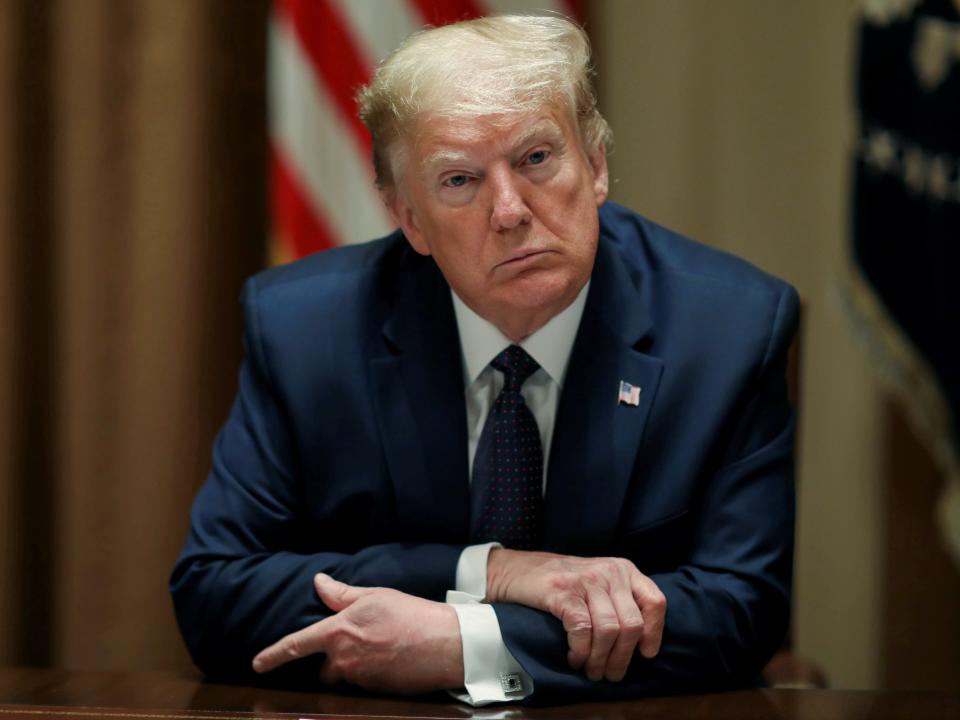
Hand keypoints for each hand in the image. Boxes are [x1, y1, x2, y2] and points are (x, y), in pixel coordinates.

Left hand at [253, 574, 463, 693]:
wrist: (445, 644)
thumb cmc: (411, 614)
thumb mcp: (375, 596)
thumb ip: (341, 595)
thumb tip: (319, 582)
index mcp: (338, 632)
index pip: (296, 644)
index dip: (273, 655)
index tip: (257, 664)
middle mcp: (343, 659)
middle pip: (324, 667)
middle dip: (333, 659)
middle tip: (359, 640)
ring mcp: (359, 678)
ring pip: (345, 674)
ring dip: (354, 664)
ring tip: (381, 646)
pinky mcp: (375, 691)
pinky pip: (363, 682)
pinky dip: (371, 671)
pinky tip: (390, 657)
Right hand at [486, 549, 665, 681]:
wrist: (517, 570)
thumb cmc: (562, 583)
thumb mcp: (599, 582)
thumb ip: (621, 600)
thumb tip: (641, 642)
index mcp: (624, 570)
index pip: (655, 601)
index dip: (654, 632)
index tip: (645, 653)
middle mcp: (609, 572)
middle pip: (631, 624)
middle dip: (622, 657)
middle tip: (610, 673)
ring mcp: (586, 580)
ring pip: (609, 630)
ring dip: (600, 659)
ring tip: (591, 670)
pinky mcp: (563, 591)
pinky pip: (583, 629)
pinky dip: (581, 651)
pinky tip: (574, 658)